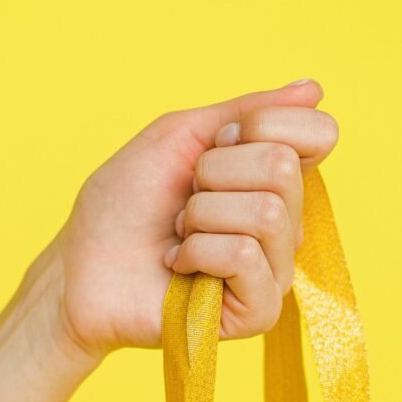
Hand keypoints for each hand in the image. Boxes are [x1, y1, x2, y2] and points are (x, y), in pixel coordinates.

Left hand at [29, 79, 338, 364]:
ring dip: (200, 216)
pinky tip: (180, 267)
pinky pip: (245, 256)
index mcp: (274, 181)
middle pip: (284, 168)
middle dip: (214, 174)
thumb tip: (314, 89)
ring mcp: (274, 272)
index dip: (259, 126)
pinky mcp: (257, 312)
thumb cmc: (122, 206)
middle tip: (184, 202)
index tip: (212, 147)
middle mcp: (285, 225)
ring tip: (179, 236)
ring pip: (267, 214)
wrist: (80, 268)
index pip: (320, 135)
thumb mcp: (180, 137)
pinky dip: (198, 252)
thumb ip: (248, 112)